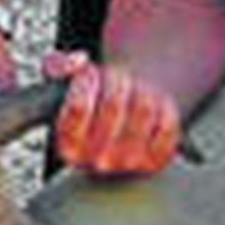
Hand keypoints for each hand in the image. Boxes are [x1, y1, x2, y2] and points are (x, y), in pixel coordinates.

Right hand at [46, 48, 182, 176]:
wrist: (121, 125)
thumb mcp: (65, 85)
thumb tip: (79, 61)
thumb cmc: (91, 103)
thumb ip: (56, 66)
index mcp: (68, 148)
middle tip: (115, 76)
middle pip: (114, 103)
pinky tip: (152, 103)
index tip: (90, 71)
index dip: (87, 78)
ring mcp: (130, 163)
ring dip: (140, 86)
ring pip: (144, 106)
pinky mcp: (159, 159)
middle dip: (115, 78)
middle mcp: (98, 162)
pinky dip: (162, 102)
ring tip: (134, 88)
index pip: (79, 107)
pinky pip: (167, 118)